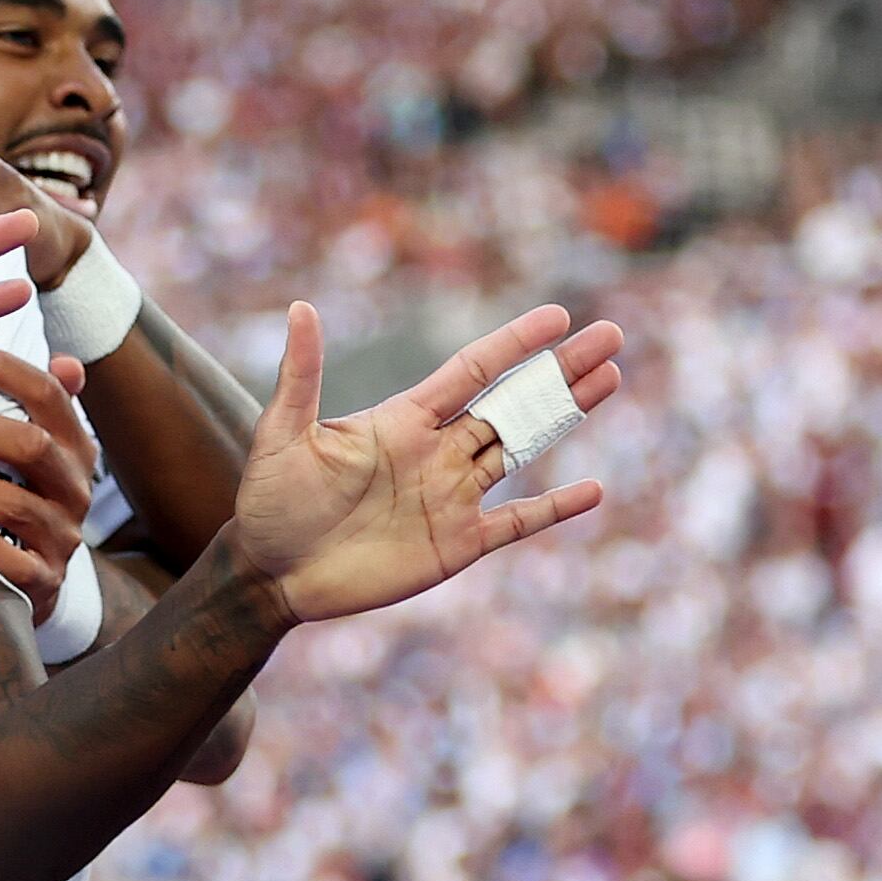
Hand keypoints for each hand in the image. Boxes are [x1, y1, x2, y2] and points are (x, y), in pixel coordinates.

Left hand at [0, 349, 95, 621]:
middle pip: (31, 446)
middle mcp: (75, 488)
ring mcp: (63, 536)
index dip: (5, 371)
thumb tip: (66, 361)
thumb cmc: (28, 498)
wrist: (38, 581)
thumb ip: (50, 407)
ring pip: (15, 504)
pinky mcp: (45, 579)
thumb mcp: (47, 452)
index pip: (49, 394)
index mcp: (75, 447)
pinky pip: (17, 563)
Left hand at [234, 303, 623, 622]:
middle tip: (611, 336)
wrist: (271, 573)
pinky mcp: (456, 542)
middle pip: (511, 402)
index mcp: (402, 420)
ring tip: (610, 379)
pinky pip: (517, 522)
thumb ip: (300, 376)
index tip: (558, 316)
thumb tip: (299, 308)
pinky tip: (593, 490)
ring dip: (566, 416)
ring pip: (522, 448)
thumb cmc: (270, 501)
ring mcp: (451, 496)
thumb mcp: (282, 435)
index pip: (470, 370)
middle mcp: (436, 451)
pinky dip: (554, 507)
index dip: (513, 343)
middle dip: (559, 371)